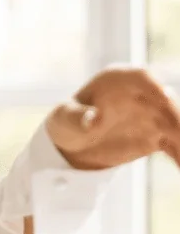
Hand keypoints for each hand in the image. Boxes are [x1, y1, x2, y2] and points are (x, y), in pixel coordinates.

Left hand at [46, 65, 179, 170]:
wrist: (73, 143)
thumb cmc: (67, 121)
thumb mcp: (64, 118)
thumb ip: (78, 117)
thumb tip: (93, 121)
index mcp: (116, 80)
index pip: (140, 77)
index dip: (154, 87)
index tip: (165, 98)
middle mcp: (140, 94)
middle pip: (165, 102)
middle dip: (176, 117)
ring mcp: (151, 114)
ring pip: (175, 124)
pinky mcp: (157, 135)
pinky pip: (173, 144)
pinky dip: (178, 155)